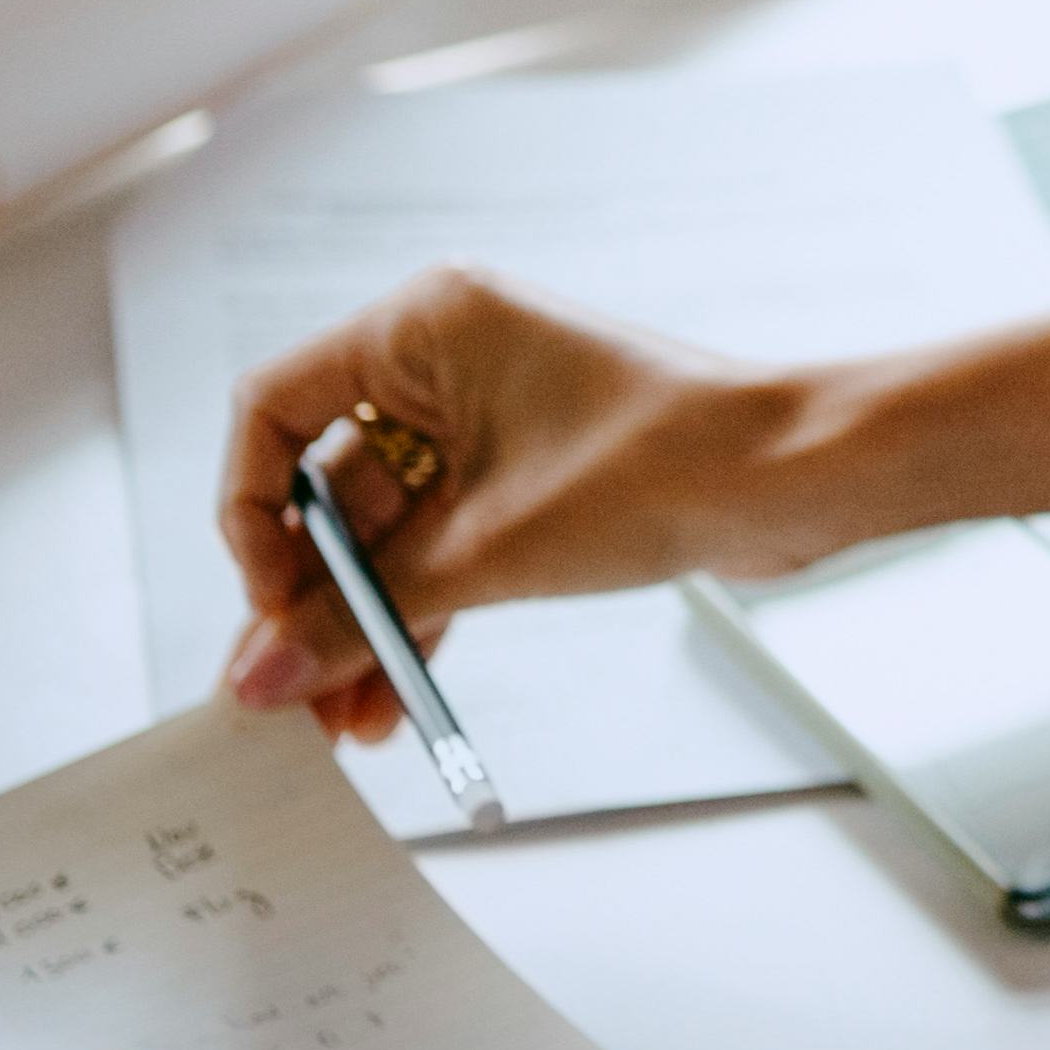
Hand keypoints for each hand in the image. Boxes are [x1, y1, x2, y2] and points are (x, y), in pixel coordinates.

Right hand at [214, 267, 806, 743]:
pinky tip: (386, 698)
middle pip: (326, 485)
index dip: (252, 515)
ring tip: (335, 724)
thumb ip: (361, 614)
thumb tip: (258, 676)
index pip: (273, 410)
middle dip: (308, 598)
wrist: (796, 481)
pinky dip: (416, 613)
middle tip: (284, 697)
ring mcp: (487, 418)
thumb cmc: (664, 468)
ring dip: (359, 623)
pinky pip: (439, 545)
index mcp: (424, 325)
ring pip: (384, 530)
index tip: (266, 608)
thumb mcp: (491, 551)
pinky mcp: (526, 474)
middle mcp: (445, 358)